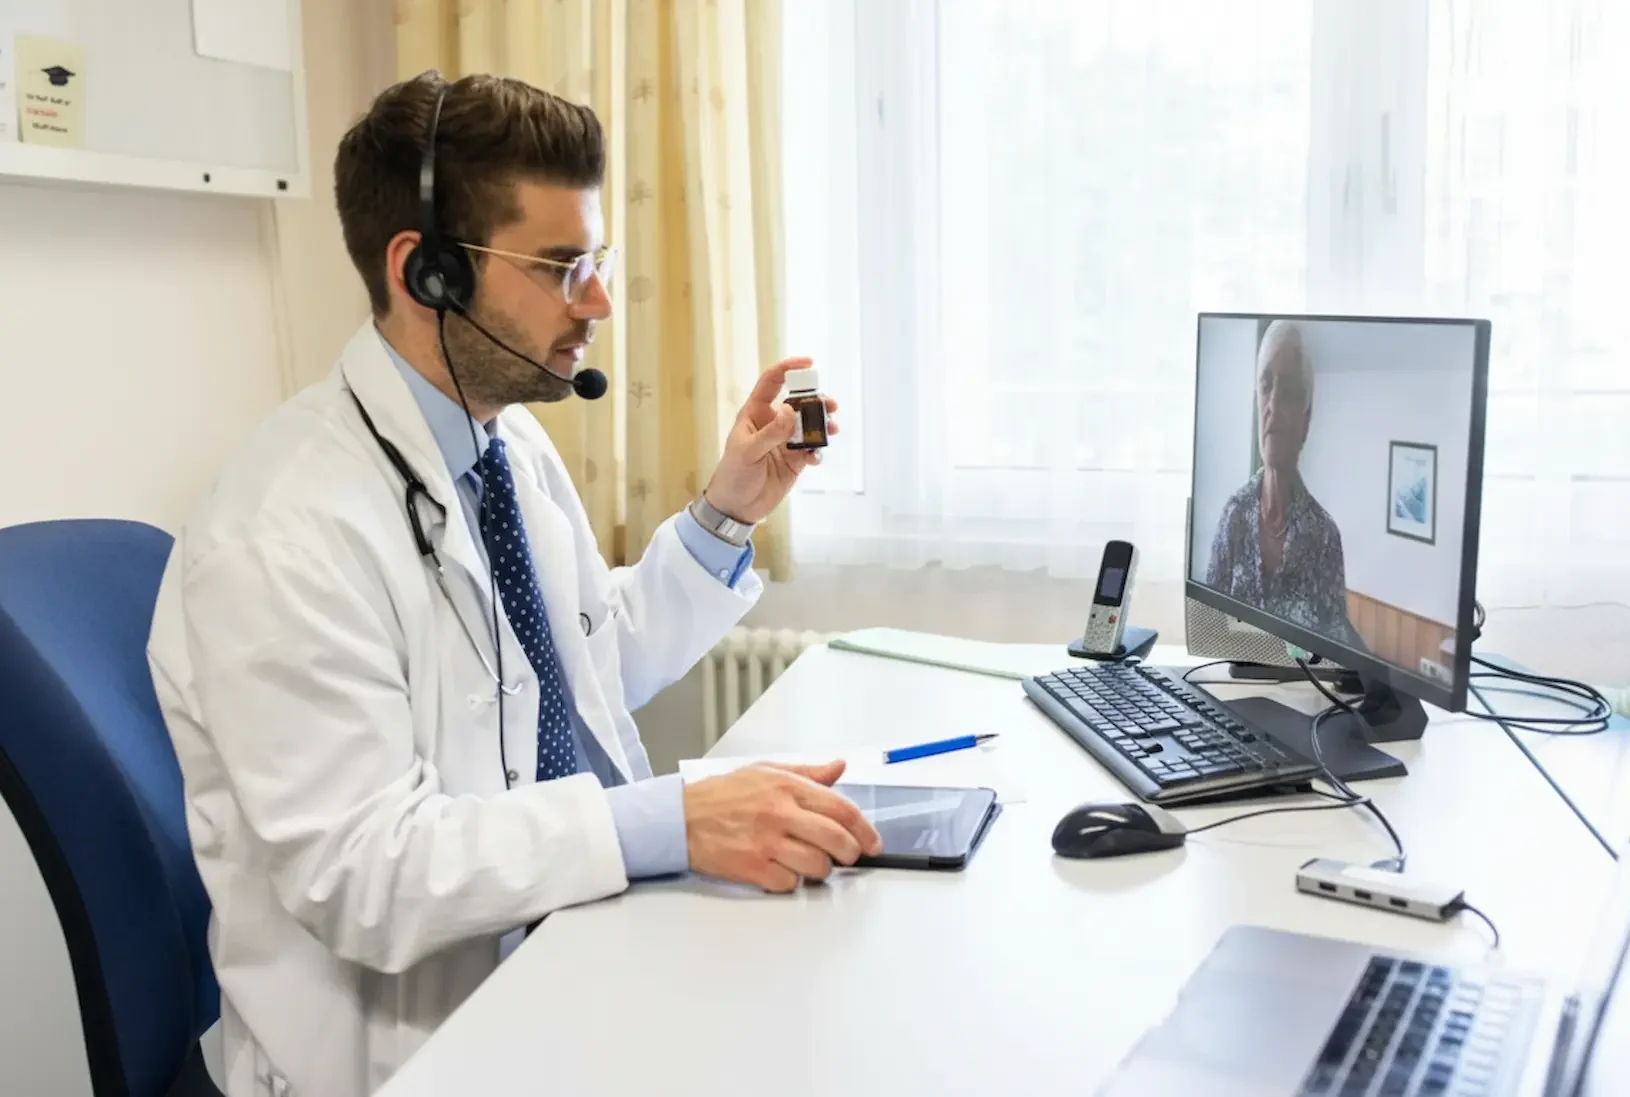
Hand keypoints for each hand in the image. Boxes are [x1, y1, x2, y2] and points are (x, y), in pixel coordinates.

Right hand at [682, 760, 882, 891]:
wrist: (680, 817)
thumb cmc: (722, 795)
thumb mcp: (766, 771)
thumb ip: (807, 772)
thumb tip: (839, 767)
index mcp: (787, 787)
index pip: (841, 809)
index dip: (864, 829)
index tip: (872, 842)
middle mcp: (779, 813)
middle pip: (836, 840)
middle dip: (850, 853)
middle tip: (847, 855)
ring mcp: (766, 842)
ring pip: (817, 866)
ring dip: (820, 869)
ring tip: (809, 861)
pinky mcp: (752, 868)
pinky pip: (790, 884)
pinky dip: (792, 881)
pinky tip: (782, 869)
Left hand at [701, 358, 839, 523]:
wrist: (737, 507)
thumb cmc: (734, 475)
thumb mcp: (748, 451)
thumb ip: (771, 432)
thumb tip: (791, 409)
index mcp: (755, 414)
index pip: (772, 382)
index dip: (788, 368)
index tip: (809, 364)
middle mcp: (772, 423)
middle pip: (798, 403)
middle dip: (816, 401)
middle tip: (831, 406)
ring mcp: (785, 442)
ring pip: (809, 425)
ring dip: (822, 425)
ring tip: (831, 430)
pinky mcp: (795, 460)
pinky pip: (812, 450)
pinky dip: (818, 451)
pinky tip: (815, 459)